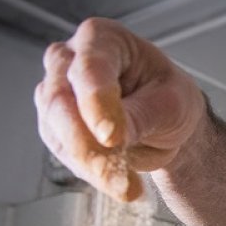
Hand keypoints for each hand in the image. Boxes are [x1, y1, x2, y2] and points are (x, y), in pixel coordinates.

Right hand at [34, 18, 205, 200]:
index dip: (97, 102)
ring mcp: (56, 94)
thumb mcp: (171, 103)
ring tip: (126, 186)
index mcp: (102, 38)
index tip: (111, 136)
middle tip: (117, 175)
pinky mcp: (54, 127)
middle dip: (87, 144)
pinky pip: (64, 153)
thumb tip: (110, 136)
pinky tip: (117, 181)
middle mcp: (70, 60)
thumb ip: (140, 115)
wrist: (166, 123)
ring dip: (90, 165)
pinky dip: (90, 172)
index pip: (90, 67)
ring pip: (57, 132)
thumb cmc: (170, 98)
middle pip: (60, 100)